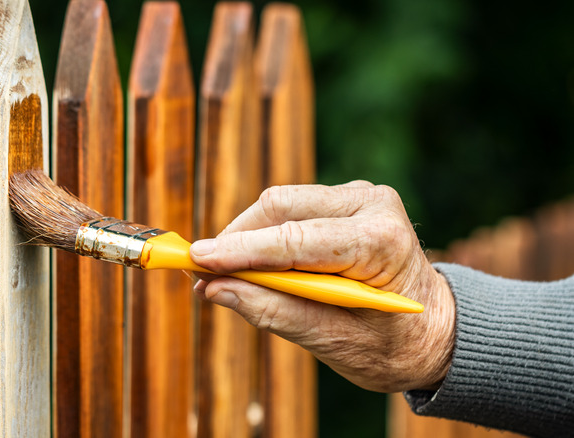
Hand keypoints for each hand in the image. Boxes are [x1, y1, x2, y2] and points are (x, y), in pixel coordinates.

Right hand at [190, 182, 454, 392]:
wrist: (436, 330)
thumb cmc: (394, 344)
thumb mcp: (335, 342)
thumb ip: (274, 312)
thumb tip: (214, 289)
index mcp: (380, 241)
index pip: (294, 239)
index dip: (240, 251)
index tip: (196, 261)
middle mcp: (372, 204)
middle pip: (281, 206)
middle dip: (237, 240)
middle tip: (204, 274)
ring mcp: (360, 197)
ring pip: (281, 204)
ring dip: (249, 238)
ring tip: (230, 276)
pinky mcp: (345, 200)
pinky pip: (291, 209)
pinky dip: (266, 236)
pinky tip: (260, 267)